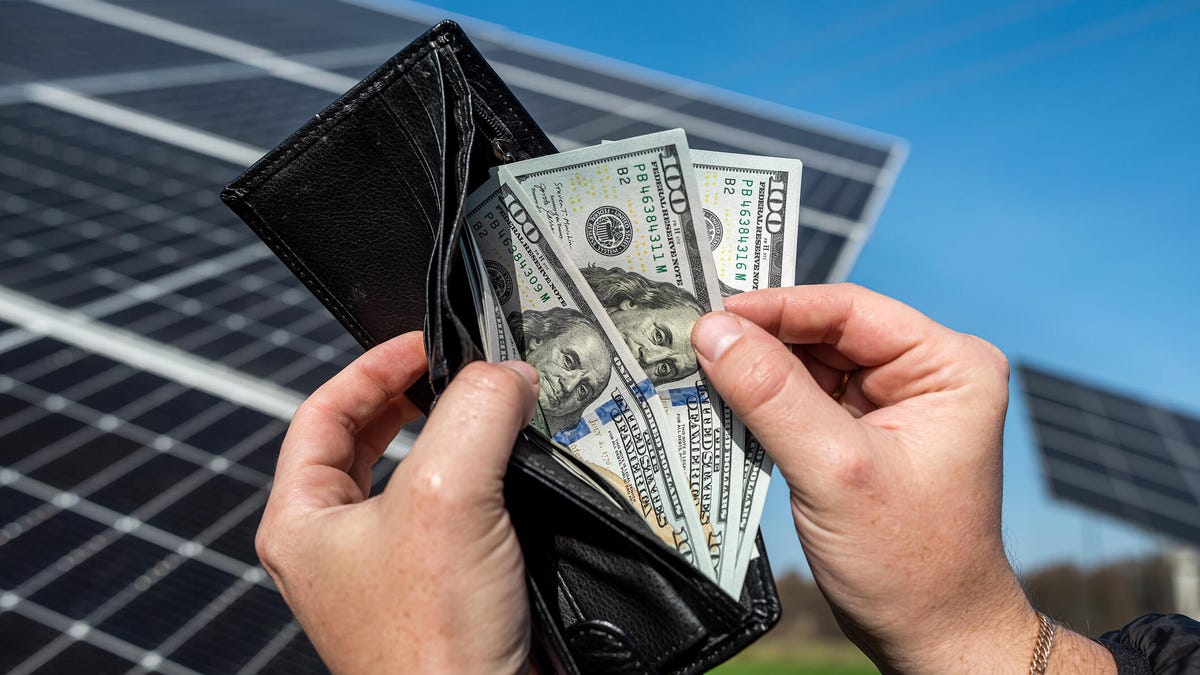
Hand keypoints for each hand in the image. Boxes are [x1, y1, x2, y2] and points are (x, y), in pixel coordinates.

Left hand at [255, 332, 538, 673]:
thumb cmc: (431, 644)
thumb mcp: (446, 495)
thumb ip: (476, 412)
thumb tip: (509, 374)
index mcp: (303, 522)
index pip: (323, 412)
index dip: (374, 366)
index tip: (425, 344)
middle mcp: (338, 547)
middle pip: (366, 442)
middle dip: (415, 400)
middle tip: (460, 373)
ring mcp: (388, 574)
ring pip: (418, 480)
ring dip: (458, 442)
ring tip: (497, 413)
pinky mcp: (440, 592)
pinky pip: (459, 519)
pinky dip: (487, 488)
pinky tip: (520, 476)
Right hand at [692, 284, 1113, 673]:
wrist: (931, 633)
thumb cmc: (908, 562)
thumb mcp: (833, 470)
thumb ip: (771, 395)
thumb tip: (713, 330)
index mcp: (949, 365)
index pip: (849, 311)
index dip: (777, 308)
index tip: (712, 314)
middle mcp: (927, 372)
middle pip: (825, 332)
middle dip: (761, 340)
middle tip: (694, 342)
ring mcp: (896, 402)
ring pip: (809, 363)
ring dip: (757, 371)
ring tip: (700, 372)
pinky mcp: (865, 431)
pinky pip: (806, 397)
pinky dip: (765, 401)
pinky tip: (726, 404)